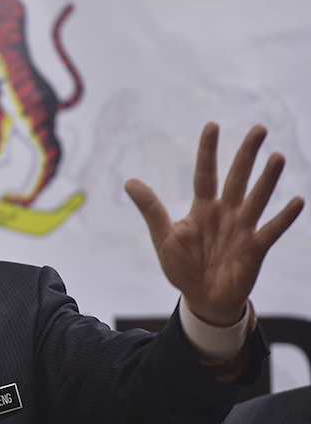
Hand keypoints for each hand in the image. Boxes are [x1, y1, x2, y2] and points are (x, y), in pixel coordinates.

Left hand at [125, 122, 303, 326]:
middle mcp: (225, 213)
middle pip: (237, 178)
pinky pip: (271, 230)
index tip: (212, 125)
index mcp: (202, 208)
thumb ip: (151, 209)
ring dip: (267, 179)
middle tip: (259, 128)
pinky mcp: (255, 249)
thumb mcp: (164, 237)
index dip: (208, 151)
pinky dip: (283, 217)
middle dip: (247, 154)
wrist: (202, 299)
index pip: (205, 174)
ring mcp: (242, 229)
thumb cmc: (182, 267)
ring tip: (277, 157)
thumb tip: (129, 181)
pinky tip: (296, 200)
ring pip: (257, 199)